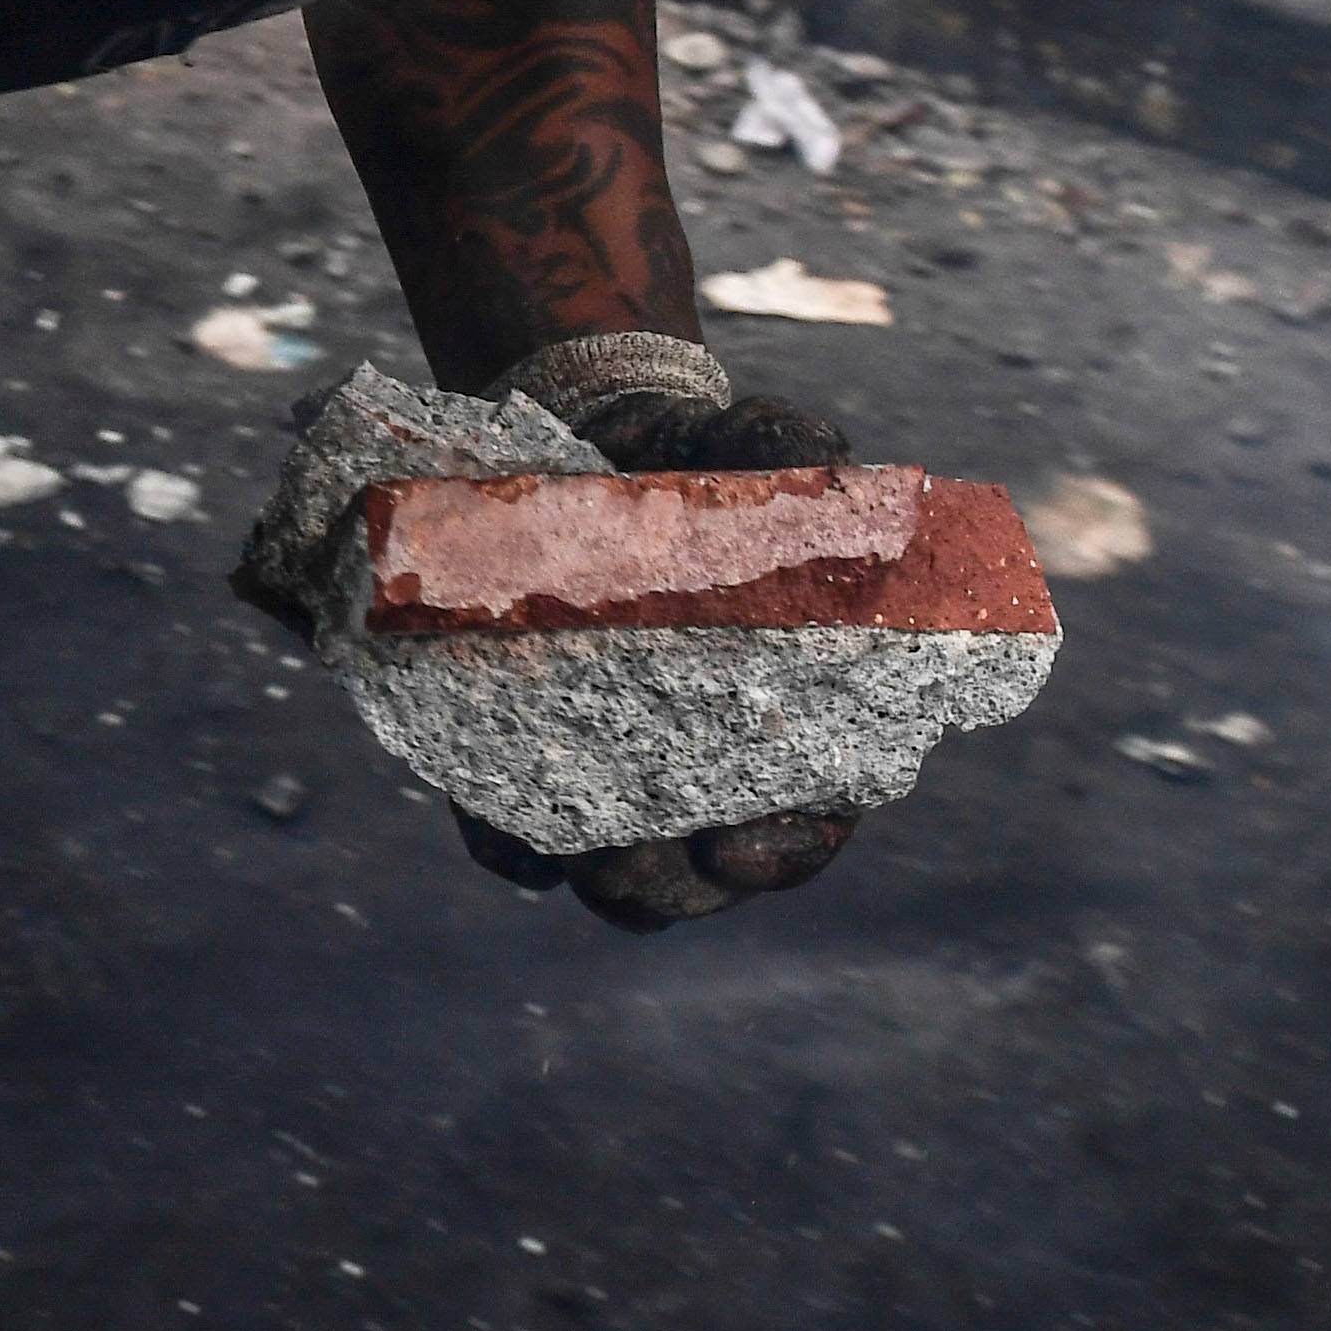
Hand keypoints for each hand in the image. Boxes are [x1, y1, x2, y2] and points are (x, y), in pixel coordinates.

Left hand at [463, 342, 868, 924]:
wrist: (593, 451)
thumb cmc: (701, 462)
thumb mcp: (750, 445)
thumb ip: (790, 457)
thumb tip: (821, 466)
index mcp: (795, 716)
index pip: (808, 819)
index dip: (782, 852)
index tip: (736, 851)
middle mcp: (714, 760)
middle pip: (708, 872)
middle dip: (674, 885)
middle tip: (632, 871)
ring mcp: (625, 767)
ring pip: (623, 871)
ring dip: (606, 880)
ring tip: (583, 862)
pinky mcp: (537, 754)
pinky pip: (521, 832)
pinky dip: (513, 844)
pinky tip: (509, 834)